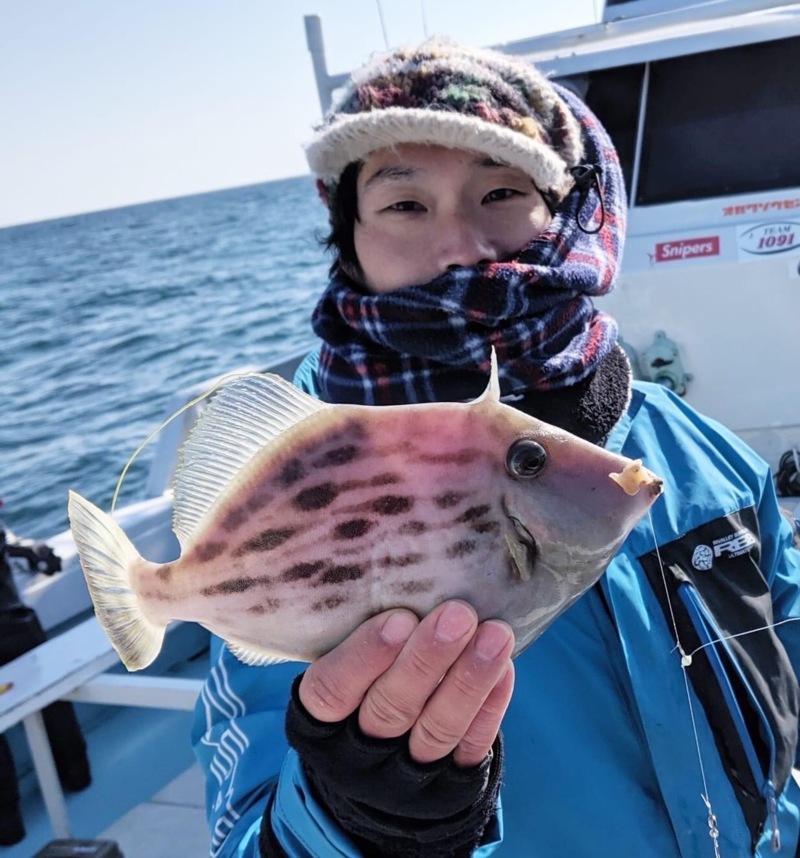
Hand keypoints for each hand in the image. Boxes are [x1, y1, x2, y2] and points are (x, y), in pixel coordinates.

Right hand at [298, 600, 514, 767]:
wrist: (376, 774)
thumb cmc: (355, 692)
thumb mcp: (336, 669)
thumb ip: (352, 632)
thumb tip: (394, 562)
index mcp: (320, 721)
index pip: (332, 692)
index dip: (363, 657)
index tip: (398, 619)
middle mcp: (359, 753)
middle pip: (391, 709)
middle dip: (427, 660)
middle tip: (458, 614)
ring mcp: (406, 774)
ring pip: (437, 730)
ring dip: (469, 680)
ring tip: (495, 634)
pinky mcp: (451, 786)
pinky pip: (471, 748)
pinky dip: (489, 707)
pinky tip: (505, 667)